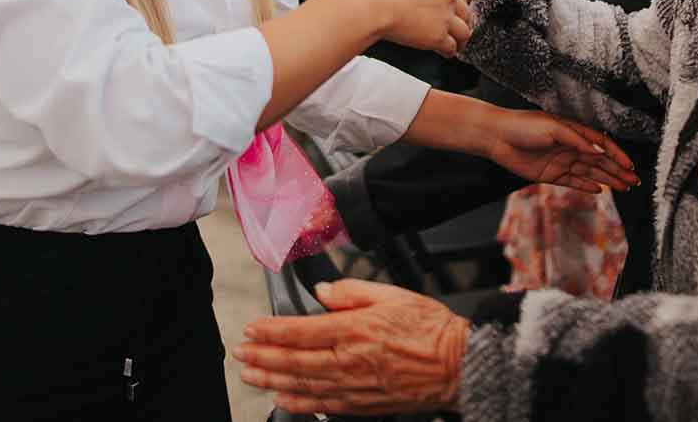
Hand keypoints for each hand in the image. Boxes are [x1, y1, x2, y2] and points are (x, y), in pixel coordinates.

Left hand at [237, 279, 467, 414]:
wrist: (457, 365)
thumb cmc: (429, 328)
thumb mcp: (391, 294)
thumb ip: (351, 292)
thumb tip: (323, 293)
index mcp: (354, 330)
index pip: (299, 331)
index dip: (270, 331)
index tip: (251, 328)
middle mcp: (348, 360)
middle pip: (293, 362)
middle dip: (262, 358)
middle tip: (240, 354)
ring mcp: (353, 386)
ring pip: (302, 386)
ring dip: (272, 381)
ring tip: (252, 375)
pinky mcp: (362, 404)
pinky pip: (322, 405)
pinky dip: (298, 403)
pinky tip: (283, 398)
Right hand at [348, 0, 469, 55]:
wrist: (370, 3)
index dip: (457, 1)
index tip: (453, 9)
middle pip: (464, 11)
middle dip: (461, 20)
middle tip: (456, 28)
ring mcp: (444, 16)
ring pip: (463, 31)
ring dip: (460, 39)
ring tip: (456, 45)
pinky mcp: (437, 36)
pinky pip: (451, 47)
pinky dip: (449, 51)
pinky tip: (445, 53)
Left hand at [481, 108, 639, 193]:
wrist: (498, 137)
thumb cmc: (523, 126)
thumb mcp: (553, 128)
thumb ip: (577, 140)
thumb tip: (599, 151)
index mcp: (573, 132)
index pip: (601, 144)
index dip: (617, 155)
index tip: (630, 166)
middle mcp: (570, 147)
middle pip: (600, 161)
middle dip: (618, 170)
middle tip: (634, 181)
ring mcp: (562, 161)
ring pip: (590, 172)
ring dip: (608, 179)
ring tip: (624, 187)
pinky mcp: (551, 174)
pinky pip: (574, 182)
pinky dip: (587, 186)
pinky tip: (599, 190)